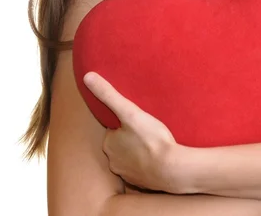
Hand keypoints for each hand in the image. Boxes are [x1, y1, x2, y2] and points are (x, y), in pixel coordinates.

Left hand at [83, 72, 178, 191]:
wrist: (172, 169)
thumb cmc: (151, 140)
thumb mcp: (130, 112)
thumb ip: (109, 94)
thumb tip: (87, 77)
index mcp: (109, 144)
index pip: (113, 129)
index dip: (124, 123)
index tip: (135, 119)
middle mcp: (114, 161)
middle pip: (120, 144)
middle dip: (130, 137)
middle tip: (146, 129)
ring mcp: (128, 174)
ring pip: (130, 158)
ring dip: (139, 151)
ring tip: (153, 142)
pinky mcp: (142, 183)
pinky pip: (142, 169)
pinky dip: (147, 164)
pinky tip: (158, 157)